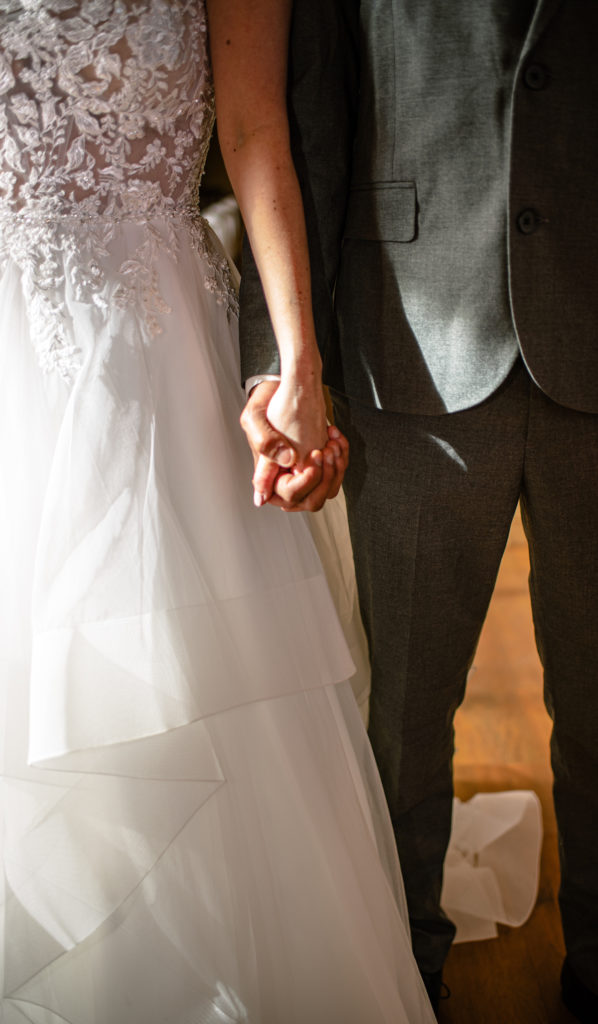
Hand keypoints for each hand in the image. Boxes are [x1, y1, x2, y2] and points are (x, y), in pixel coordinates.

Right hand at [240, 381, 347, 508]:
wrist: (280, 393)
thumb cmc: (264, 405)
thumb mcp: (255, 418)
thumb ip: (264, 443)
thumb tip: (280, 468)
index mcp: (268, 477)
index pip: (290, 496)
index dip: (305, 482)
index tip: (313, 455)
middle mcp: (287, 480)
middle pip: (313, 501)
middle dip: (325, 478)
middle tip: (325, 451)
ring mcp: (304, 474)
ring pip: (329, 490)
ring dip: (337, 467)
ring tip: (332, 442)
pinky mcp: (319, 464)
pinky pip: (337, 472)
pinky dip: (342, 454)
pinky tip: (334, 435)